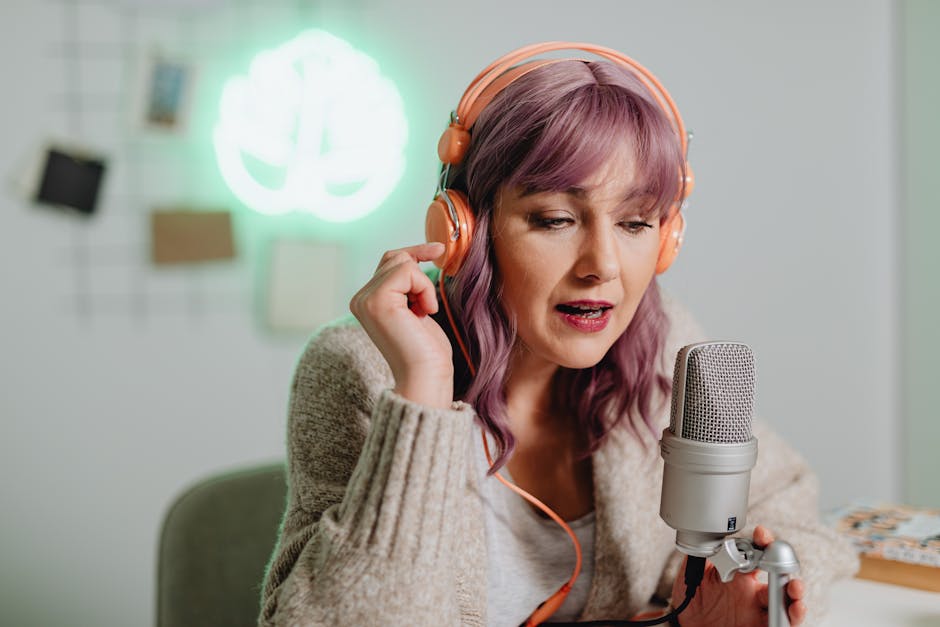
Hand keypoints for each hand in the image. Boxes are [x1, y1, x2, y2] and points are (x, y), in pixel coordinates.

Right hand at [349, 242, 453, 407]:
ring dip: (423, 285)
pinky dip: (424, 289)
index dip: (415, 253)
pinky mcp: (377, 300)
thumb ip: (407, 285)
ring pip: (402, 262)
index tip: (439, 250)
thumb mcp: (416, 307)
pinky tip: (424, 312)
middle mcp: (360, 299)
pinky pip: (408, 271)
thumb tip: (415, 254)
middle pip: (394, 257)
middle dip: (420, 272)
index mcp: (367, 301)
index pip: (389, 262)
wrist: (426, 375)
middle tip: (429, 304)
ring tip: (424, 312)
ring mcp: (365, 299)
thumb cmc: (427, 349)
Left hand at [671, 525, 806, 626]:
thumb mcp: (694, 573)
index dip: (762, 541)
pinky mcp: (759, 626)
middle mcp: (752, 590)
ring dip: (795, 593)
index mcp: (739, 572)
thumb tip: (706, 538)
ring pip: (786, 600)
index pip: (756, 553)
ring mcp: (757, 609)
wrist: (688, 624)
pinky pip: (782, 623)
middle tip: (783, 562)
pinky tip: (796, 610)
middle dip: (786, 566)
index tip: (761, 534)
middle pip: (778, 575)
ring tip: (795, 588)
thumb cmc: (693, 598)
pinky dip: (792, 617)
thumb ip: (703, 555)